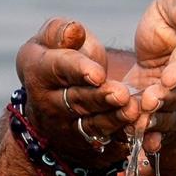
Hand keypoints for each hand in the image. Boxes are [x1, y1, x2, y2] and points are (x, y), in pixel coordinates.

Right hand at [15, 18, 139, 164]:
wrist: (50, 95)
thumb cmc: (56, 57)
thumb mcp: (51, 38)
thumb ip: (60, 31)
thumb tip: (74, 31)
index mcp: (37, 71)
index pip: (59, 70)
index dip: (79, 71)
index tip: (98, 73)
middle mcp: (47, 104)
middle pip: (77, 101)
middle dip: (101, 99)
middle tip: (122, 94)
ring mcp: (64, 127)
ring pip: (91, 125)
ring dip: (114, 120)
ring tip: (132, 111)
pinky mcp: (82, 143)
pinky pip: (104, 142)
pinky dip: (121, 139)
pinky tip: (138, 131)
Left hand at [122, 0, 175, 152]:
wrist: (167, 55)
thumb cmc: (173, 26)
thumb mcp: (172, 9)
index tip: (169, 77)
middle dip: (166, 99)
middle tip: (149, 100)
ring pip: (174, 115)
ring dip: (157, 120)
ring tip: (141, 122)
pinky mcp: (170, 119)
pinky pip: (163, 130)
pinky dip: (153, 138)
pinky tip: (144, 143)